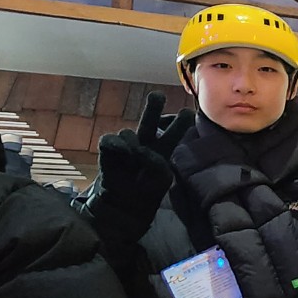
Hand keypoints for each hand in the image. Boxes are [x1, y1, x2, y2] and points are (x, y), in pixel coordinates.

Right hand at [93, 93, 193, 226]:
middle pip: (150, 121)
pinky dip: (115, 145)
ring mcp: (127, 145)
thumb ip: (156, 162)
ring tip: (134, 158)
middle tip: (157, 95)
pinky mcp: (110, 149)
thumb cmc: (148, 189)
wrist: (126, 203)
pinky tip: (121, 152)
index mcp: (164, 148)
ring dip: (132, 143)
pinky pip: (110, 140)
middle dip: (153, 107)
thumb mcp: (162, 179)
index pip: (174, 132)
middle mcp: (146, 142)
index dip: (180, 122)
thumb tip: (140, 149)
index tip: (188, 112)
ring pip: (128, 132)